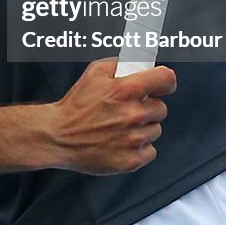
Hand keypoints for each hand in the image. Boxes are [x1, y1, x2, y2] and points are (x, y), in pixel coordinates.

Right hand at [48, 59, 176, 174]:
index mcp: (126, 90)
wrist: (58, 136)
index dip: (165, 81)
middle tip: (127, 110)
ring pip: (155, 130)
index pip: (166, 80)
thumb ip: (122, 64)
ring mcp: (134, 139)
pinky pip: (150, 151)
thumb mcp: (95, 72)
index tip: (161, 85)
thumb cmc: (76, 105)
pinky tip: (122, 142)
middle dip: (147, 107)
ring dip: (142, 128)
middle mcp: (134, 114)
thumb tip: (141, 64)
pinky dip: (139, 148)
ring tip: (121, 127)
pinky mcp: (131, 160)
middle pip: (161, 108)